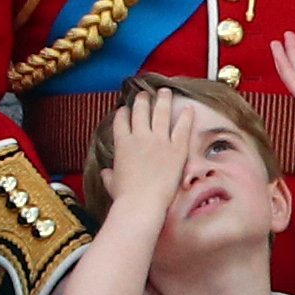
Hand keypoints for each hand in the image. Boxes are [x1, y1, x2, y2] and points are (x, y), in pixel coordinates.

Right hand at [107, 86, 193, 212]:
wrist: (143, 203)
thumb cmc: (126, 196)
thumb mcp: (112, 182)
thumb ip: (109, 174)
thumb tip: (105, 173)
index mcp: (122, 143)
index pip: (121, 120)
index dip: (124, 112)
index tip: (126, 108)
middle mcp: (140, 136)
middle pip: (141, 111)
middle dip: (143, 99)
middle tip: (145, 93)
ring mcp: (159, 140)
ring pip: (161, 113)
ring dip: (162, 99)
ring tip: (165, 91)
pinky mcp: (177, 148)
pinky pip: (183, 127)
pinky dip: (186, 116)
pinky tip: (188, 107)